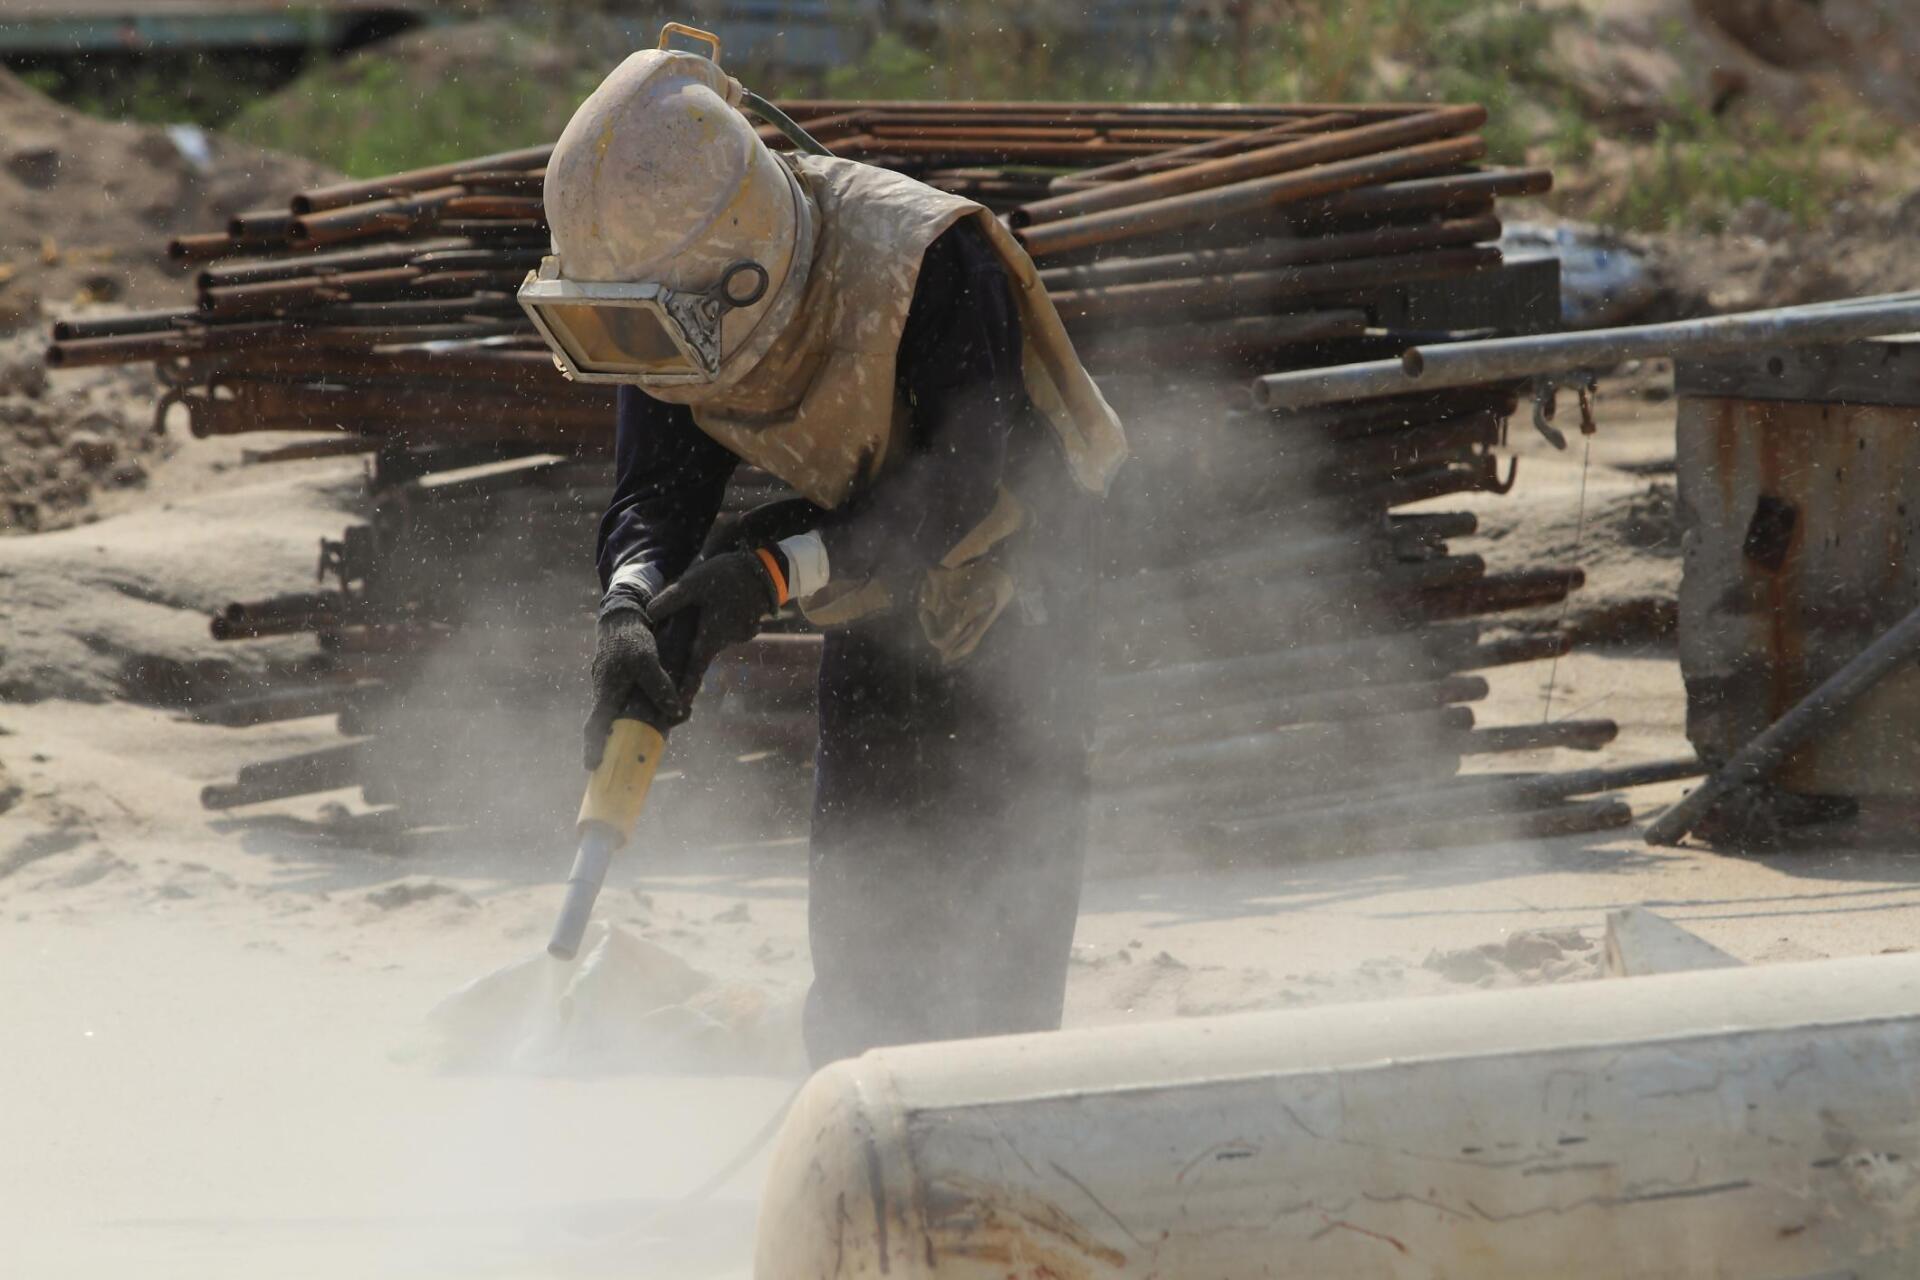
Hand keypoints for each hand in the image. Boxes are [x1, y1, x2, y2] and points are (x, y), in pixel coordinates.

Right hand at [584, 605, 685, 768]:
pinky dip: (649, 713)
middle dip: (620, 747)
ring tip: (664, 733)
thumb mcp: (647, 661)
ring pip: (626, 717)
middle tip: (634, 763)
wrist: (624, 618)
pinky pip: (634, 706)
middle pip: (610, 728)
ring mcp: (614, 692)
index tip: (592, 767)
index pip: (594, 726)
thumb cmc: (631, 638)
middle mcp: (607, 695)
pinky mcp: (624, 687)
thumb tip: (677, 712)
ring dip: (642, 729)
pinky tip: (671, 712)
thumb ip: (660, 687)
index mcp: (606, 692)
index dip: (592, 747)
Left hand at [647, 550, 783, 702]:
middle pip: (702, 651)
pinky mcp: (748, 626)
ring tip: (702, 614)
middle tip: (678, 649)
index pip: (695, 670)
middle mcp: (726, 641)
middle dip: (691, 650)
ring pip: (716, 637)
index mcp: (711, 636)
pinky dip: (721, 621)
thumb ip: (671, 600)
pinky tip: (719, 605)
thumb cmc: (727, 576)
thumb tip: (648, 614)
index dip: (685, 690)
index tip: (679, 710)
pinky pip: (729, 629)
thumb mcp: (693, 583)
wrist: (766, 569)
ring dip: (707, 629)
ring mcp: (740, 635)